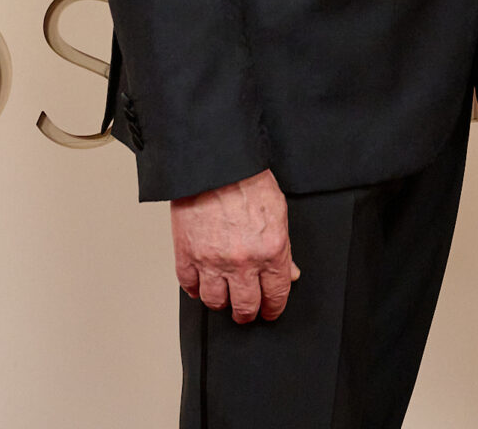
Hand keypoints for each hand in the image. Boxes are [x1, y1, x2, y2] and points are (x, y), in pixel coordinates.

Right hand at [171, 168, 300, 323]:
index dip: (274, 308)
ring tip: (225, 295)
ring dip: (222, 302)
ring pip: (216, 302)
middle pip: (245, 307)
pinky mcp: (187, 255)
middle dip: (248, 313)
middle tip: (247, 310)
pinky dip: (195, 289)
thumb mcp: (279, 211)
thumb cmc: (247, 180)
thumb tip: (290, 273)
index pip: (276, 295)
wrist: (216, 164)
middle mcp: (242, 262)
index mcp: (270, 250)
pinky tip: (202, 283)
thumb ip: (284, 247)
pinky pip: (189, 287)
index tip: (270, 311)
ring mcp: (212, 261)